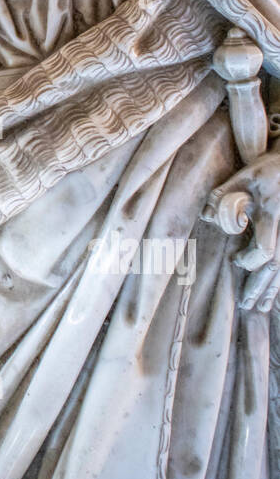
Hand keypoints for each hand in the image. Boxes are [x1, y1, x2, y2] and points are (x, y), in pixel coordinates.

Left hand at [203, 150, 279, 311]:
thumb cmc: (267, 171)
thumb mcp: (244, 177)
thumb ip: (223, 196)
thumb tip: (205, 215)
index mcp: (272, 214)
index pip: (266, 248)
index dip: (251, 260)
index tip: (236, 261)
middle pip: (275, 265)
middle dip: (261, 286)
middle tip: (247, 304)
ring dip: (271, 289)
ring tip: (260, 308)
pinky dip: (277, 282)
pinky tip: (271, 296)